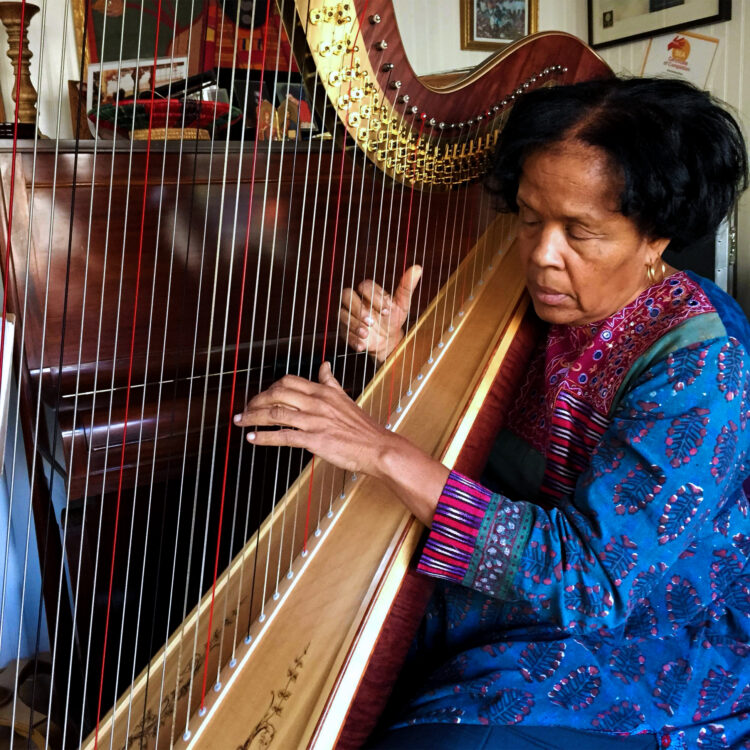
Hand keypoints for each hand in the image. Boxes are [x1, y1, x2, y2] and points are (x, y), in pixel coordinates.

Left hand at [233, 361, 449, 525]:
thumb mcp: (345, 398)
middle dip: (255, 401)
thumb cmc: (362, 427)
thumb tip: (324, 365)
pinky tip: (252, 439)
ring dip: (253, 418)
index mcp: (323, 391)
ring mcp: (315, 421)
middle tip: (245, 410)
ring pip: (275, 414)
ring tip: (240, 422)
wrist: (378, 447)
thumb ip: (329, 382)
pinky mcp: (315, 440)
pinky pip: (283, 436)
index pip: (288, 382)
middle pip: (276, 394)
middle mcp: (317, 402)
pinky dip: (263, 437)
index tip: (259, 397)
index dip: (269, 389)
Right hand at [339, 265, 421, 361]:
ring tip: (367, 333)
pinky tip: (362, 345)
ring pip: (342, 314)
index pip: (364, 286)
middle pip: (347, 295)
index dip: (374, 297)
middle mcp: (355, 300)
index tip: (387, 310)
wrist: (388, 340)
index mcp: (368, 291)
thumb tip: (418, 268)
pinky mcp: (345, 330)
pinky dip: (352, 339)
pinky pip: (343, 332)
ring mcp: (348, 315)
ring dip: (354, 324)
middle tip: (372, 321)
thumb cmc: (393, 318)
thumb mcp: (402, 304)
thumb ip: (406, 287)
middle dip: (359, 308)